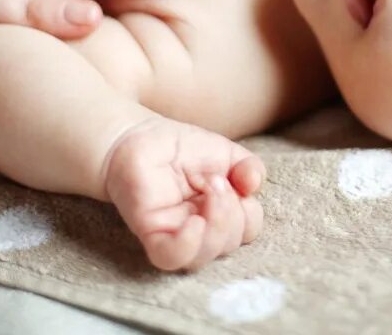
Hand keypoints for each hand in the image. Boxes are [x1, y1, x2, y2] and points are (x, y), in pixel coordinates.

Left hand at [103, 117, 265, 270]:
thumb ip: (248, 167)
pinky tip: (194, 222)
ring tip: (210, 190)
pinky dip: (189, 244)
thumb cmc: (179, 147)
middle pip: (229, 245)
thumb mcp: (225, 152)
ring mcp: (173, 232)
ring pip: (204, 256)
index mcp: (218, 215)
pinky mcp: (150, 231)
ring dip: (218, 224)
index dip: (248, 212)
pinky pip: (172, 256)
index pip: (246, 231)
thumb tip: (254, 185)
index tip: (234, 181)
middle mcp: (197, 230)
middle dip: (232, 213)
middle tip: (216, 181)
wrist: (137, 136)